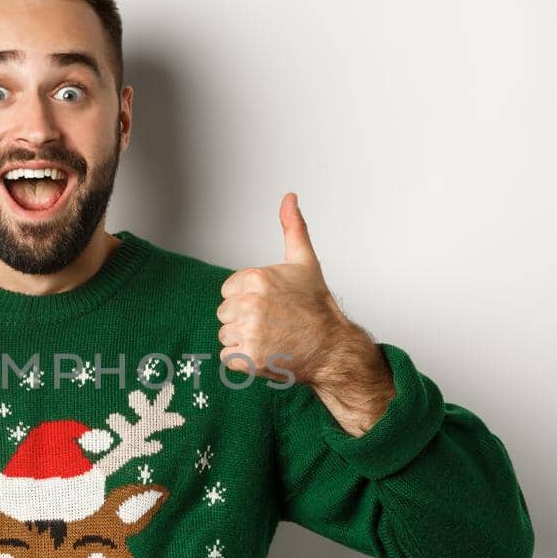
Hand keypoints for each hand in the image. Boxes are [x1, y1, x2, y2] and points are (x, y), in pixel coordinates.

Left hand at [216, 192, 393, 435]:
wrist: (331, 347)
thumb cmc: (316, 307)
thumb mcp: (304, 262)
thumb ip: (292, 228)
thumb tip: (289, 197)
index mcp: (256, 278)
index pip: (228, 290)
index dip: (247, 298)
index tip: (271, 304)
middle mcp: (250, 304)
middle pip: (225, 313)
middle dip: (244, 319)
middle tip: (273, 322)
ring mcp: (249, 332)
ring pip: (225, 335)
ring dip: (243, 340)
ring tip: (270, 337)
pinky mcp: (248, 358)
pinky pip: (228, 357)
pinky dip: (243, 360)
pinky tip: (266, 352)